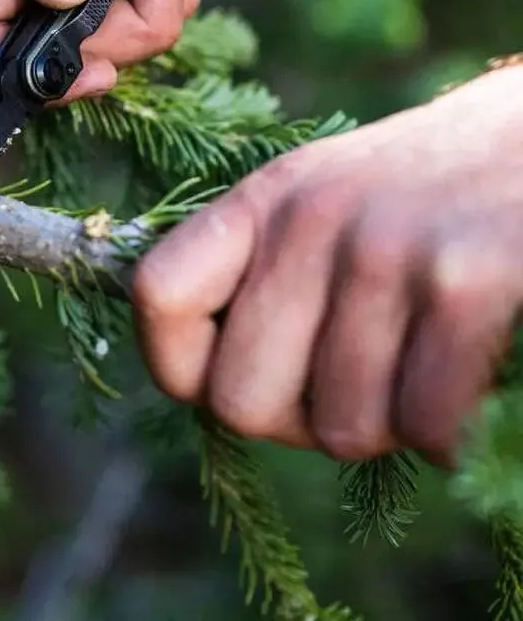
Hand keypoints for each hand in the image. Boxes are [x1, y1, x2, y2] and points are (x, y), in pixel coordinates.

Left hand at [132, 65, 522, 466]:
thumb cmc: (424, 190)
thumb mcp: (319, 198)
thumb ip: (256, 269)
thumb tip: (199, 381)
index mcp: (262, 199)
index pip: (156, 296)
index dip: (178, 365)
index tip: (226, 377)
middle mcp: (310, 218)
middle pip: (238, 400)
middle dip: (295, 423)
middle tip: (344, 392)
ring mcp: (385, 248)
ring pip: (342, 430)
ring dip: (383, 428)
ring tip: (411, 374)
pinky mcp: (467, 280)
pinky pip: (426, 425)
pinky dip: (446, 433)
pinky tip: (462, 387)